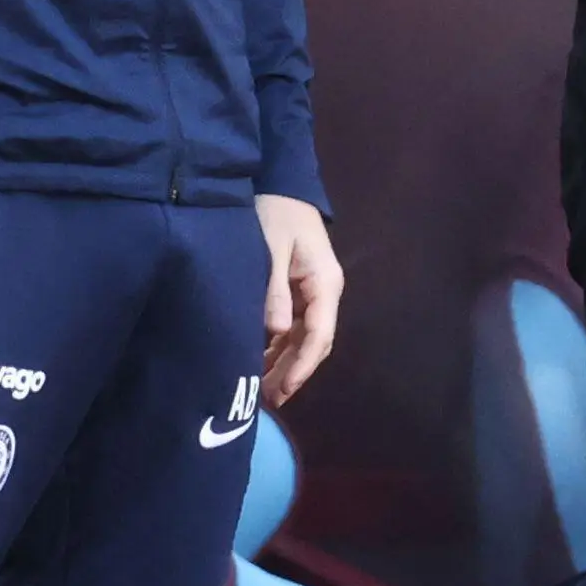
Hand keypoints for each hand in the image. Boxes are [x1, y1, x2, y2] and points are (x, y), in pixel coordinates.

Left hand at [256, 195, 342, 404]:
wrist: (281, 185)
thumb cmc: (275, 213)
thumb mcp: (271, 248)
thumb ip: (273, 289)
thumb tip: (276, 331)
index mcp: (324, 283)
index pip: (319, 334)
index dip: (302, 365)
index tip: (285, 389)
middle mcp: (324, 293)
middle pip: (313, 342)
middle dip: (293, 372)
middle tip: (268, 400)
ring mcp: (313, 293)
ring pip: (304, 338)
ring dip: (286, 363)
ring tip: (262, 391)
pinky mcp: (299, 291)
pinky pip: (293, 327)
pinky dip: (279, 347)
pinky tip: (261, 361)